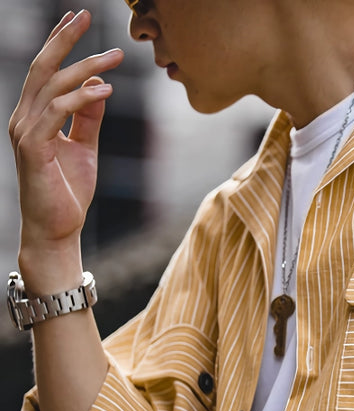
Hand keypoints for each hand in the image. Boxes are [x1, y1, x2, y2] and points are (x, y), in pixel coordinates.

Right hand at [8, 10, 123, 291]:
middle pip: (42, 68)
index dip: (59, 44)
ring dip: (84, 68)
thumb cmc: (68, 192)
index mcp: (34, 117)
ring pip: (52, 87)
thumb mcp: (85, 149)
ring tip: (113, 57)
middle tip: (84, 14)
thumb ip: (89, 119)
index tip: (78, 20)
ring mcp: (26, 132)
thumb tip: (100, 87)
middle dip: (63, 39)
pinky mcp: (33, 148)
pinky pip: (57, 114)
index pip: (45, 72)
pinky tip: (105, 90)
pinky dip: (81, 99)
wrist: (57, 229)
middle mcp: (24, 118)